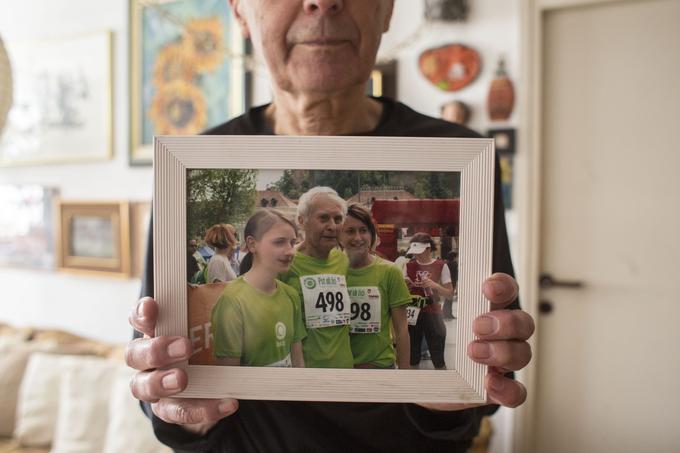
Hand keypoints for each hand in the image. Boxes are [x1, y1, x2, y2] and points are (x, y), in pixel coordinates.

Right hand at [125, 297, 238, 433]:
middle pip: (135, 354)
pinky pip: (178, 412)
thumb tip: (265, 265)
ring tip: (183, 379)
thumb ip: (235, 297)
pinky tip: (226, 404)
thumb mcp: (223, 318)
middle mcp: (148, 358)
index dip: (141, 312)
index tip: (152, 306)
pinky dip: (202, 409)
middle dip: (156, 349)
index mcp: (158, 330)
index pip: (139, 317)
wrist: (213, 383)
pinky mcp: (169, 409)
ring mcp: (154, 385)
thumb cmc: (212, 341)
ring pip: (142, 387)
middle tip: (184, 346)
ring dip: (162, 382)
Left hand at [418, 273, 533, 410]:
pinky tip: (489, 384)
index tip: (486, 287)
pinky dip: (507, 388)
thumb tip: (399, 278)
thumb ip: (419, 301)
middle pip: (522, 322)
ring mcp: (502, 361)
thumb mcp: (423, 321)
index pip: (505, 290)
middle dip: (505, 322)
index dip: (502, 285)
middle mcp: (501, 334)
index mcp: (485, 310)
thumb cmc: (430, 344)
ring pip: (523, 353)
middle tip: (477, 326)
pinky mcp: (499, 388)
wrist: (426, 384)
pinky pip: (516, 390)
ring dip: (502, 352)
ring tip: (473, 353)